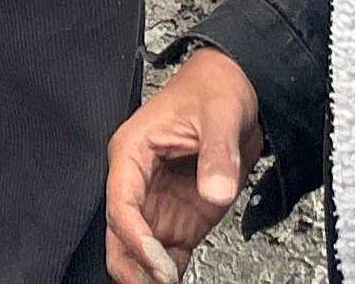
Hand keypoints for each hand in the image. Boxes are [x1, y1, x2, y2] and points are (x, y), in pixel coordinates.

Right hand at [104, 45, 262, 283]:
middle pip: (120, 235)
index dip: (134, 236)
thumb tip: (215, 190)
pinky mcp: (179, 218)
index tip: (157, 260)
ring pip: (139, 251)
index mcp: (133, 151)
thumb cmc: (213, 90)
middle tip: (159, 282)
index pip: (120, 202)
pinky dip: (171, 272)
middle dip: (134, 265)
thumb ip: (218, 154)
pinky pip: (168, 254)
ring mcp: (158, 204)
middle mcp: (139, 182)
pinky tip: (178, 279)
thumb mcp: (219, 113)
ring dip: (149, 274)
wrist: (234, 89)